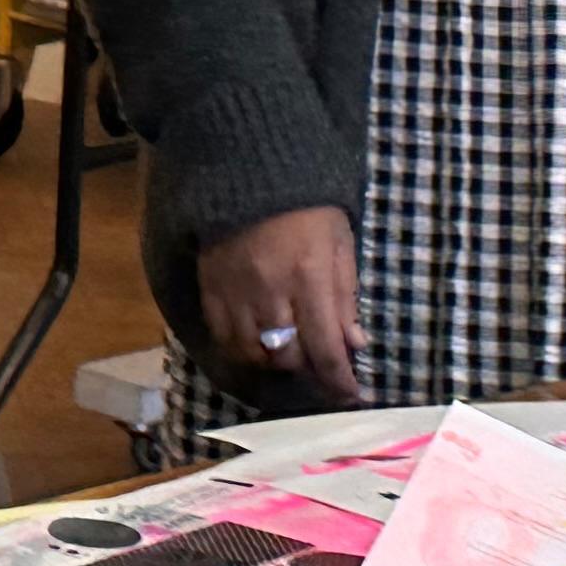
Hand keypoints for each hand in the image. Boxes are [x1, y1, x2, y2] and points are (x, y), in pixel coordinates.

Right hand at [198, 206, 367, 404]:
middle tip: (320, 366)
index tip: (350, 397)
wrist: (252, 168)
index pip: (325, 347)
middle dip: (309, 368)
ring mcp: (236, 289)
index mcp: (310, 277)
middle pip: (289, 356)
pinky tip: (254, 344)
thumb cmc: (308, 206)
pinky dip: (240, 347)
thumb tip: (355, 343)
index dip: (339, 381)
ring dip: (274, 362)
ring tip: (287, 355)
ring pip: (253, 351)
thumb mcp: (340, 243)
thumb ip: (346, 295)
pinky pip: (222, 333)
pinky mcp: (210, 284)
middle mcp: (271, 290)